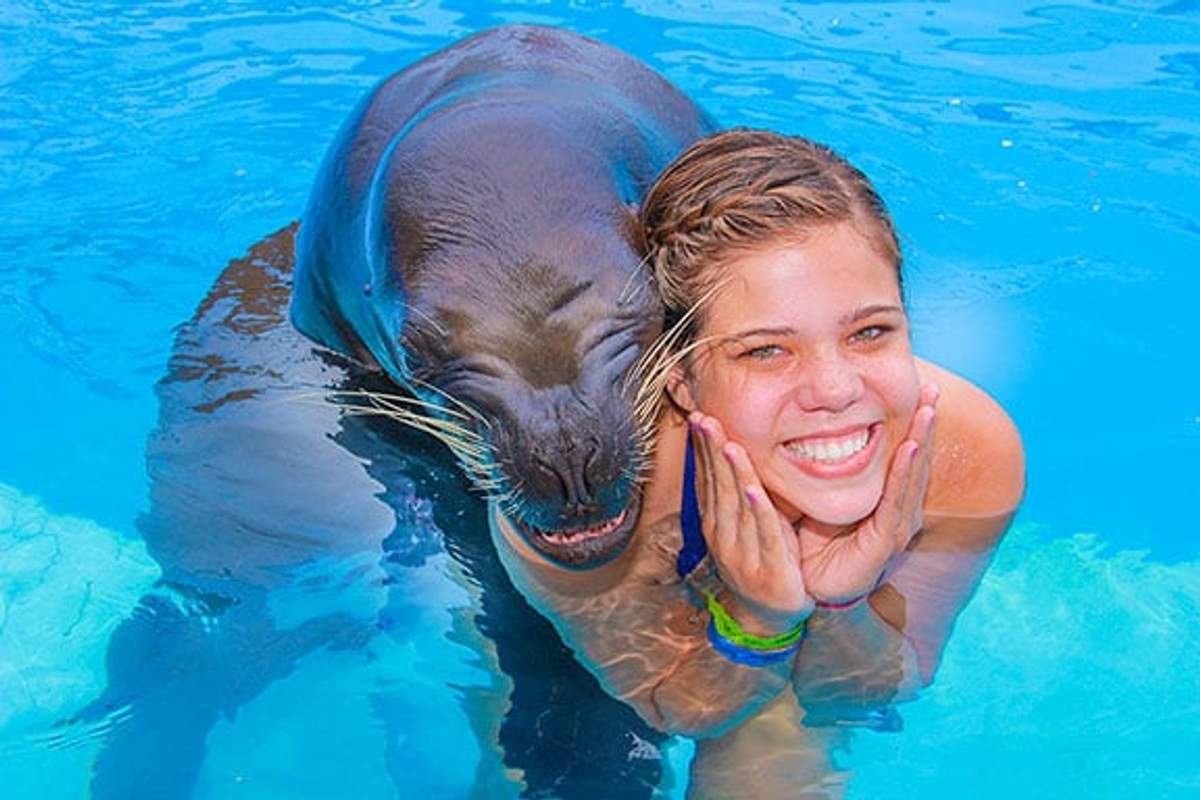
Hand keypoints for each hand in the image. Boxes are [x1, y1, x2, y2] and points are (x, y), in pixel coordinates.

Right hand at [690, 412, 814, 635]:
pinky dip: (758, 510)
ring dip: (732, 474)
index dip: (703, 449)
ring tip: (727, 442)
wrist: (769, 620)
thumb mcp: (742, 530)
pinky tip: (753, 489)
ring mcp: (744, 554)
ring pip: (737, 507)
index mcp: (716, 525)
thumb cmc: (760, 565)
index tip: (699, 417)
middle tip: (706, 418)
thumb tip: (730, 456)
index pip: (707, 480)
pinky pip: (764, 535)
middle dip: (711, 450)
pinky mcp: (771, 569)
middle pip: (718, 486)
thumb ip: (736, 497)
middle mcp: (724, 537)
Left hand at [796, 381, 939, 603]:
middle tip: (933, 388)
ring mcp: (895, 526)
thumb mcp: (816, 492)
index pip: (902, 452)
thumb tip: (809, 421)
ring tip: (928, 409)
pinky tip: (910, 448)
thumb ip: (821, 464)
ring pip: (911, 475)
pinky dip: (903, 473)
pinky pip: (896, 501)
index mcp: (885, 497)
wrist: (802, 583)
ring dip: (921, 440)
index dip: (910, 422)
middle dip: (924, 423)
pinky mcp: (885, 542)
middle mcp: (897, 510)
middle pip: (915, 459)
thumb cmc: (809, 537)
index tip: (919, 387)